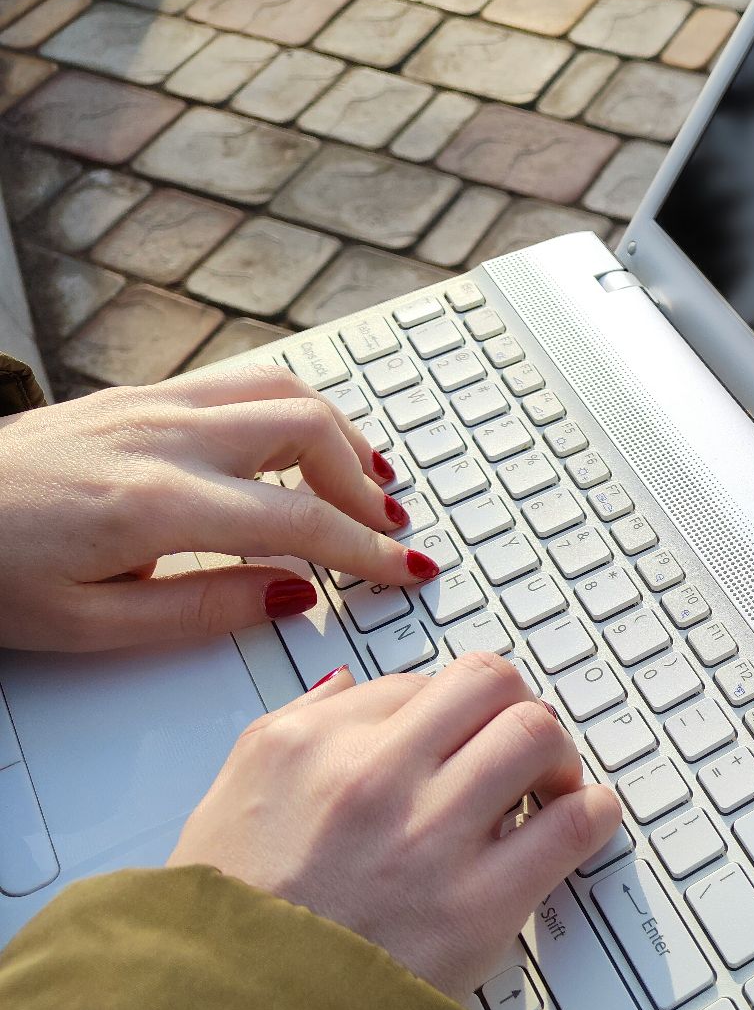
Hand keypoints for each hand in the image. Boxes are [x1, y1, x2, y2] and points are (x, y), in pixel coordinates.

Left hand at [0, 364, 436, 651]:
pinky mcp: (133, 397)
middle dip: (364, 482)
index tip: (408, 569)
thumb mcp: (88, 627)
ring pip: (280, 389)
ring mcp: (148, 405)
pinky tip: (299, 442)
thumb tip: (290, 596)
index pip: (300, 521)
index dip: (368, 550)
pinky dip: (292, 409)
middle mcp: (162, 437)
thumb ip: (202, 610)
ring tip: (364, 477)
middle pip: (308, 430)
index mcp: (156, 503)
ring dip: (338, 432)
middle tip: (387, 529)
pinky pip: (240, 382)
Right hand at [170, 653, 622, 997]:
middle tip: (518, 745)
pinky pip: (571, 825)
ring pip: (535, 735)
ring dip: (557, 755)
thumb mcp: (233, 798)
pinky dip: (592, 812)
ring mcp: (429, 838)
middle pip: (490, 685)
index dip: (452, 707)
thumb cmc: (236, 921)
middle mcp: (371, 778)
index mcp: (309, 747)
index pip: (421, 680)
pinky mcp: (479, 905)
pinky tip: (580, 821)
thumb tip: (349, 687)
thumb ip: (296, 729)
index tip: (464, 732)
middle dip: (514, 707)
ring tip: (548, 786)